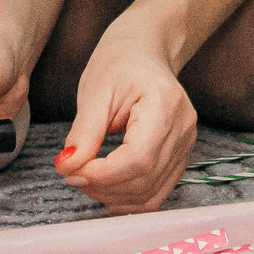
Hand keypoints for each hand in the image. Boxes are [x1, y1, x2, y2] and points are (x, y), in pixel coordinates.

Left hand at [54, 33, 197, 214]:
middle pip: (145, 178)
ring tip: (86, 178)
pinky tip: (106, 187)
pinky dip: (129, 199)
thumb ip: (83, 133)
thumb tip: (67, 167)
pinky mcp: (180, 158)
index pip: (138, 156)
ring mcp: (186, 145)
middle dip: (103, 187)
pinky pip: (157, 193)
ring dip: (114, 197)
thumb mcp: (95, 92)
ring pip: (151, 194)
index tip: (72, 170)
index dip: (103, 174)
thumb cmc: (119, 64)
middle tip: (72, 175)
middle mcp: (183, 128)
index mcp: (165, 103)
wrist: (144, 53)